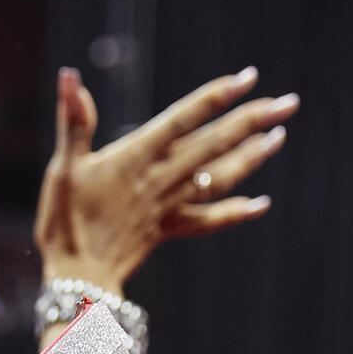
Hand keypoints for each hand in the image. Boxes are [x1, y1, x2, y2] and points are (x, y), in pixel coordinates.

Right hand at [34, 65, 297, 296]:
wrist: (76, 277)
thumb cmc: (64, 219)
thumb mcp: (64, 166)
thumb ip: (73, 122)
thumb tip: (69, 76)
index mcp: (136, 157)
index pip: (184, 119)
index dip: (217, 97)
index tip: (248, 78)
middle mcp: (160, 180)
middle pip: (213, 145)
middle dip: (252, 122)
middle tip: (289, 103)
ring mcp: (168, 206)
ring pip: (218, 178)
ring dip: (251, 158)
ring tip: (279, 138)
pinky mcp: (168, 230)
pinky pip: (208, 221)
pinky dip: (236, 212)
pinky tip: (261, 204)